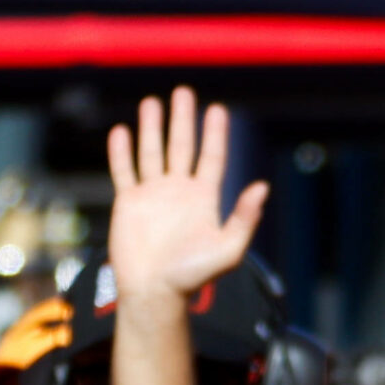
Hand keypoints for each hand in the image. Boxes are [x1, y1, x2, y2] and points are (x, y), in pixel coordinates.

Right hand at [105, 88, 269, 304]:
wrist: (154, 292)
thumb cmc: (193, 276)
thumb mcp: (228, 249)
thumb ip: (244, 218)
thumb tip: (263, 187)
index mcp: (204, 199)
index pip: (212, 157)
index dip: (215, 134)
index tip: (218, 109)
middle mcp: (179, 192)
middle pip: (182, 146)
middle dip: (183, 119)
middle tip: (184, 92)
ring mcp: (153, 195)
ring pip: (152, 152)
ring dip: (152, 128)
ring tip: (152, 102)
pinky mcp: (129, 203)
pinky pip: (124, 171)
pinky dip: (121, 152)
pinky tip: (121, 131)